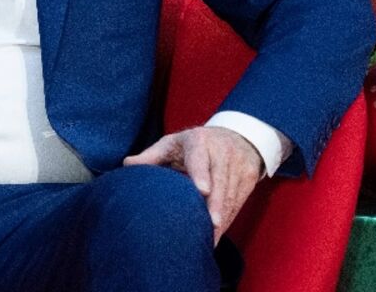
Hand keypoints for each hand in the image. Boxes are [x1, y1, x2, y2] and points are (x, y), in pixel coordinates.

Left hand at [123, 126, 262, 244]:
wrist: (237, 137)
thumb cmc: (194, 143)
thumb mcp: (173, 143)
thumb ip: (152, 156)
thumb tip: (126, 165)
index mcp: (199, 141)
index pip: (200, 157)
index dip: (201, 173)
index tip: (202, 190)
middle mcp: (222, 153)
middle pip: (220, 181)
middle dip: (217, 204)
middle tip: (211, 225)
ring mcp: (238, 166)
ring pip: (232, 195)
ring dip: (223, 218)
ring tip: (210, 239)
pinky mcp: (249, 179)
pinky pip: (239, 202)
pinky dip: (228, 219)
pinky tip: (217, 235)